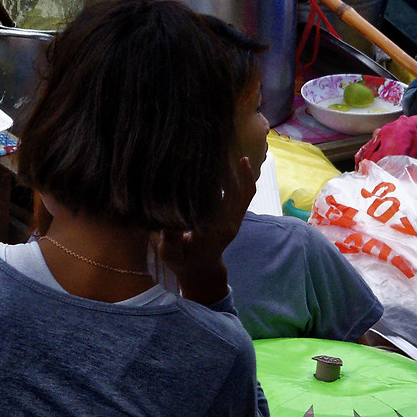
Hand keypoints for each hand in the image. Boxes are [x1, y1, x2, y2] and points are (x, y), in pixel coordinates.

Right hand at [159, 155, 256, 303]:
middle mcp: (229, 223)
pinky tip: (239, 161)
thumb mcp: (171, 255)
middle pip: (238, 192)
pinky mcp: (235, 216)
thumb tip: (171, 220)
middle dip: (231, 169)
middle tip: (218, 146)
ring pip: (245, 191)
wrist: (201, 271)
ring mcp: (235, 219)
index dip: (215, 180)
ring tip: (229, 148)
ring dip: (241, 171)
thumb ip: (171, 239)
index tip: (201, 160)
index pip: (219, 199)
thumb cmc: (183, 261)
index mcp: (213, 230)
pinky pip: (245, 195)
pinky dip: (245, 178)